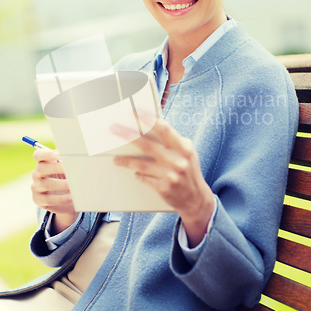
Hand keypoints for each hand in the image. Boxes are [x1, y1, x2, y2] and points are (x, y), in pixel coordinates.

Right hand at [32, 148, 78, 233]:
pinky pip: (48, 199)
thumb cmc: (67, 178)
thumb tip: (76, 150)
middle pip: (41, 168)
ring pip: (46, 184)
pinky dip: (61, 198)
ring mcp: (36, 187)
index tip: (58, 154)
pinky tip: (71, 197)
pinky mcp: (38, 200)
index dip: (47, 154)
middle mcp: (37, 174)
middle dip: (56, 168)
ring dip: (61, 184)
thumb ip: (68, 159)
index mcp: (43, 163)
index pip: (38, 155)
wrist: (67, 198)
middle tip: (70, 169)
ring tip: (73, 185)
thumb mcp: (67, 168)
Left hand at [112, 111, 214, 246]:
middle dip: (128, 135)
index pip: (164, 129)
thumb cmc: (189, 171)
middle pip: (147, 145)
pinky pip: (144, 178)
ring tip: (116, 158)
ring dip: (126, 161)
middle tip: (114, 128)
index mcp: (183, 148)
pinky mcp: (163, 188)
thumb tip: (156, 125)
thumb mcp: (187, 153)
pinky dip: (138, 175)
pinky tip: (135, 172)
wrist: (196, 199)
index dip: (149, 119)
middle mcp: (177, 160)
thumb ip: (174, 141)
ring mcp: (170, 175)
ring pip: (141, 164)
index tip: (136, 111)